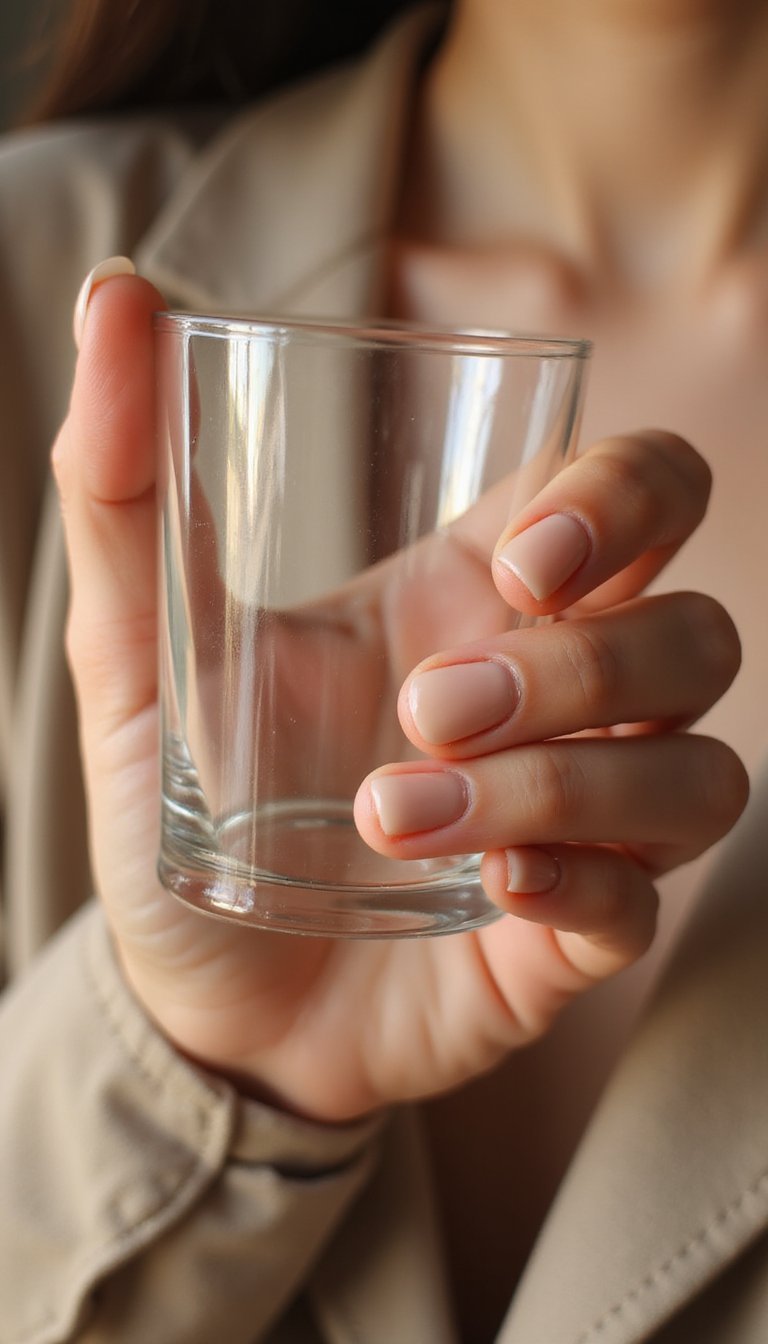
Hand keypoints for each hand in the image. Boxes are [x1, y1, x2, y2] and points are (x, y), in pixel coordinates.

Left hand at [53, 272, 746, 1121]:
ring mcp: (577, 823)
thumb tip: (118, 294)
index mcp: (475, 598)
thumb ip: (126, 485)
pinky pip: (643, 902)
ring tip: (396, 812)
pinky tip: (486, 886)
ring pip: (693, 772)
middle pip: (693, 634)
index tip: (525, 560)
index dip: (629, 500)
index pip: (647, 496)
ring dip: (565, 784)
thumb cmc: (186, 803)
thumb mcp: (139, 644)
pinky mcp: (568, 935)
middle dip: (584, 664)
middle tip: (430, 708)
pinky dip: (580, 885)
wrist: (195, 991)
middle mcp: (554, 702)